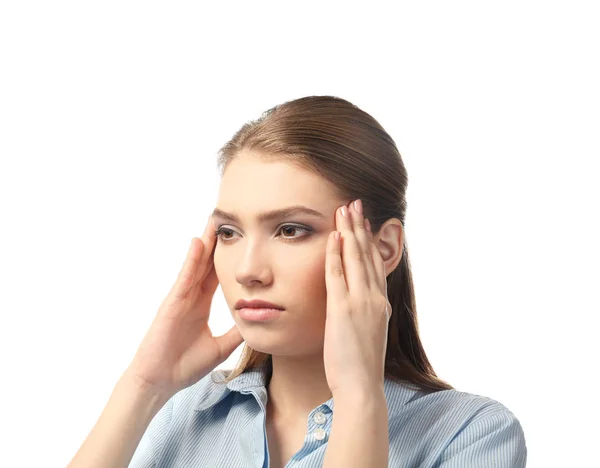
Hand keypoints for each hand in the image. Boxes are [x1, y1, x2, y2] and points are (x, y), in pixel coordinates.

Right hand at [126, 216, 243, 397]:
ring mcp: (181, 298)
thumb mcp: (220, 347)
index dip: (227, 257)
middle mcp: (191, 296)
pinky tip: (199, 243)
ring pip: (196, 264)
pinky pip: (185, 277)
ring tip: (214, 220)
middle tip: (228, 219)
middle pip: (207, 263)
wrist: (160, 381)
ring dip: (206, 242)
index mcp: (201, 304)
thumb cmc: (184, 365)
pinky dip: (192, 260)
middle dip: (217, 241)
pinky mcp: (172, 303)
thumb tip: (256, 323)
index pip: (217, 274)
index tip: (239, 239)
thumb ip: (235, 333)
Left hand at [323, 199, 390, 397]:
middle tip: (355, 203)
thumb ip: (362, 316)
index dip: (369, 242)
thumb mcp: (366, 335)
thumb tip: (353, 308)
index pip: (375, 265)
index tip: (364, 223)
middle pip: (367, 255)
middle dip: (360, 227)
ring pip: (355, 259)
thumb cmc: (359, 367)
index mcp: (380, 305)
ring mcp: (361, 303)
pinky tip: (331, 236)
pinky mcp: (344, 309)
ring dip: (349, 232)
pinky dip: (335, 253)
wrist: (362, 387)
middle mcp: (375, 299)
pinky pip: (338, 274)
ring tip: (345, 209)